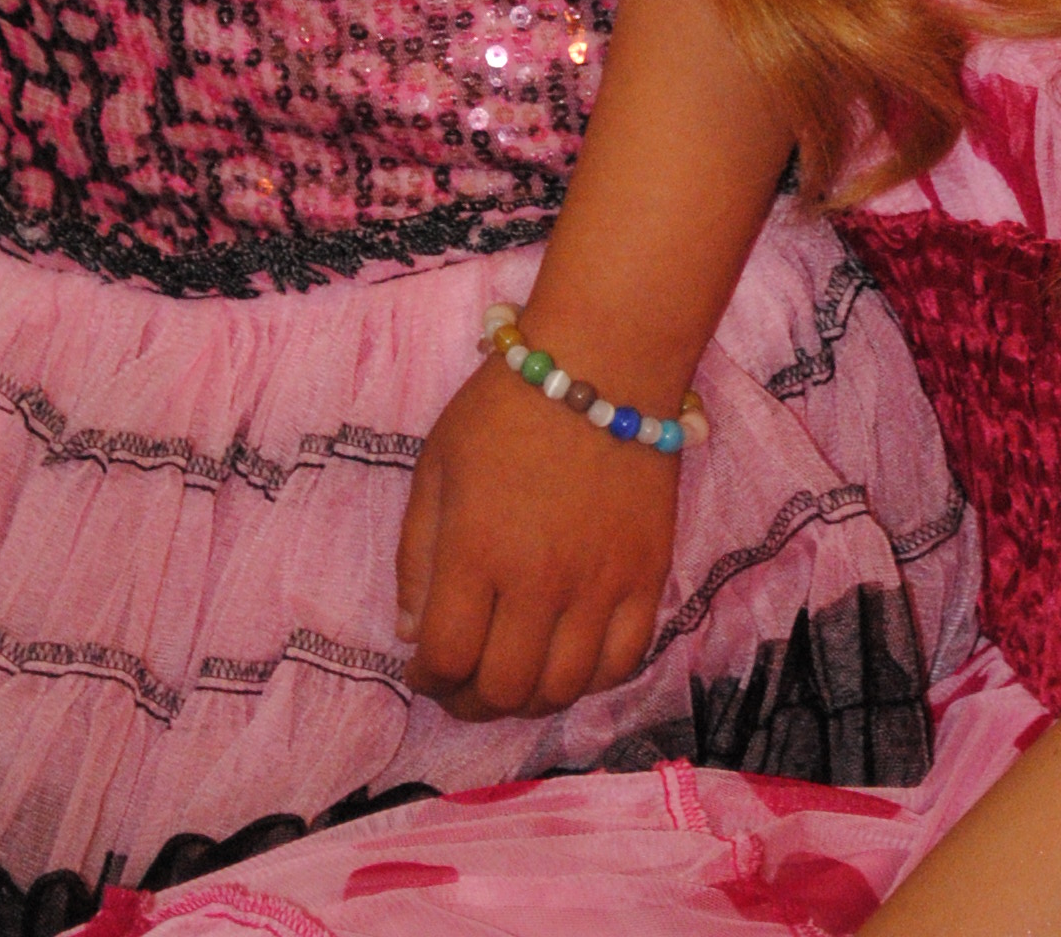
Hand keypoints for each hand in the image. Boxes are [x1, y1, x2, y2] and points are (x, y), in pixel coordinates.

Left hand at [397, 350, 680, 718]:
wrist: (604, 360)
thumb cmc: (506, 405)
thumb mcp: (436, 464)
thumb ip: (416, 553)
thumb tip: (412, 634)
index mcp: (476, 551)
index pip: (446, 657)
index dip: (427, 678)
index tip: (424, 668)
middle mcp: (538, 581)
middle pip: (502, 688)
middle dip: (470, 700)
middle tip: (464, 684)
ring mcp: (599, 584)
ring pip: (562, 689)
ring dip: (528, 700)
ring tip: (514, 679)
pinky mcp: (647, 576)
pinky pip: (622, 662)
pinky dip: (591, 680)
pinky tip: (570, 661)